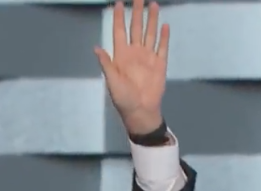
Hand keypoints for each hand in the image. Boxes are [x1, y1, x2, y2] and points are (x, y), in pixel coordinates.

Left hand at [94, 0, 169, 134]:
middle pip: (135, 28)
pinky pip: (162, 47)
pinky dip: (164, 36)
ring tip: (153, 4)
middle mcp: (134, 52)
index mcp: (121, 55)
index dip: (119, 17)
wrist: (140, 110)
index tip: (118, 3)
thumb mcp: (112, 81)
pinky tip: (165, 25)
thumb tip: (96, 48)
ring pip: (149, 33)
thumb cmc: (123, 98)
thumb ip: (106, 63)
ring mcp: (148, 57)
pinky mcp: (160, 63)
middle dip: (136, 12)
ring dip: (151, 19)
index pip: (120, 31)